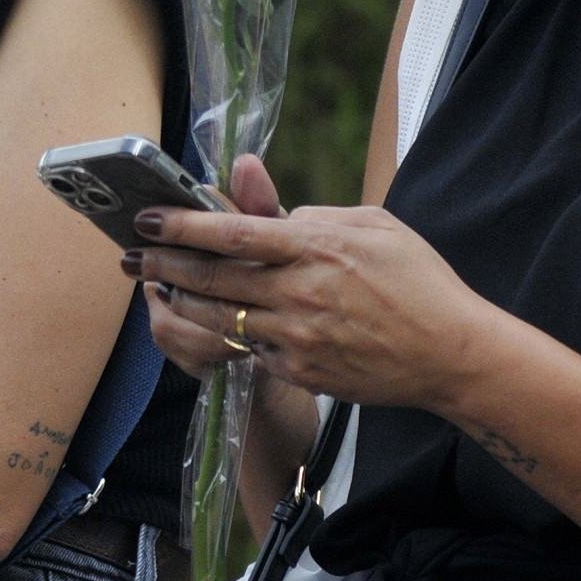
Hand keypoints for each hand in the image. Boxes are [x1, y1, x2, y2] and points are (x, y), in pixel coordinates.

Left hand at [133, 156, 505, 413]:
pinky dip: (220, 333)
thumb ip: (313, 214)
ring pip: (218, 317)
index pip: (233, 233)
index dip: (182, 225)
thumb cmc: (418, 280)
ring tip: (154, 285)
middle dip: (161, 264)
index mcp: (318, 248)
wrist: (451, 353)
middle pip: (211, 277)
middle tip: (128, 255)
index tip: (146, 218)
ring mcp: (298, 336)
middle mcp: (300, 293)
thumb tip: (266, 209)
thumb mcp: (374, 225)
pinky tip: (203, 320)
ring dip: (179, 301)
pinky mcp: (300, 370)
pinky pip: (247, 349)